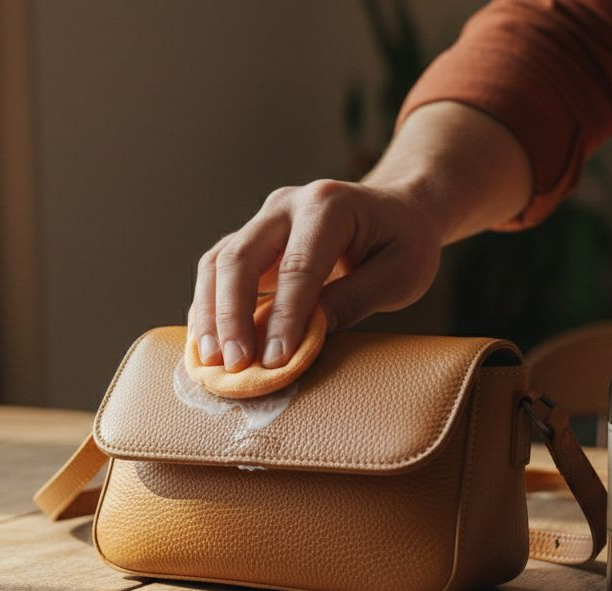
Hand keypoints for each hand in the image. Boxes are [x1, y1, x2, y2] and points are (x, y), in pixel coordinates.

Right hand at [186, 101, 533, 372]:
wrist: (398, 209)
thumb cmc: (405, 243)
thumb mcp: (400, 274)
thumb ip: (353, 300)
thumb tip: (304, 339)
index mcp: (329, 205)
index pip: (298, 266)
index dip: (284, 317)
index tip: (274, 362)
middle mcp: (287, 204)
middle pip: (242, 257)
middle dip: (232, 316)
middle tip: (234, 365)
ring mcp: (263, 219)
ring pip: (219, 262)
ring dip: (210, 314)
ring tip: (211, 361)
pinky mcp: (251, 239)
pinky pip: (217, 270)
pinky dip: (208, 307)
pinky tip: (207, 343)